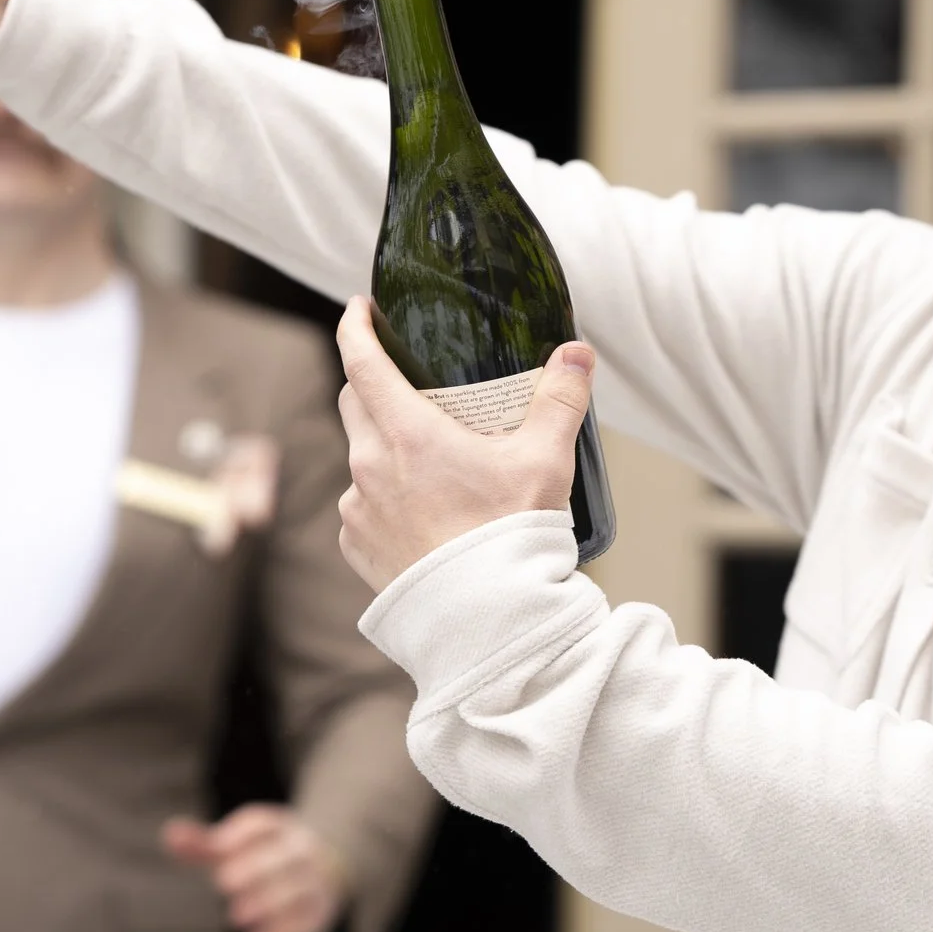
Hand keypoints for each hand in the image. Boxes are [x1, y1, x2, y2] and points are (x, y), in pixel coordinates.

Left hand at [162, 804, 347, 931]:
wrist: (327, 869)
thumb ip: (203, 844)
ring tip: (235, 916)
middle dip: (256, 868)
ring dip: (269, 903)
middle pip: (284, 856)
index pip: (263, 824)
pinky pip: (304, 926)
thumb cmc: (264, 856)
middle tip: (223, 882)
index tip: (218, 846)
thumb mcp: (236, 846)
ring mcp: (314, 883)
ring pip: (298, 891)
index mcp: (279, 828)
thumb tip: (169, 834)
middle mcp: (301, 852)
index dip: (240, 833)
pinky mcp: (318, 916)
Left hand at [330, 297, 594, 594]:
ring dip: (383, 450)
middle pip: (354, 404)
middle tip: (407, 383)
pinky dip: (383, 500)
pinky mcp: (358, 548)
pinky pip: (362, 509)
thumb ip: (560, 399)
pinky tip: (421, 514)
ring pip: (360, 459)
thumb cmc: (511, 537)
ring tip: (429, 464)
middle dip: (371, 384)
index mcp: (406, 434)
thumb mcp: (544, 460)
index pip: (361, 362)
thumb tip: (577, 353)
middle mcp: (368, 467)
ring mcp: (358, 511)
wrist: (486, 621)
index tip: (358, 310)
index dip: (355, 328)